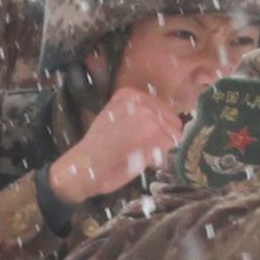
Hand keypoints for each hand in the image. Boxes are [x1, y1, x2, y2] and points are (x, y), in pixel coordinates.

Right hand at [48, 87, 186, 204]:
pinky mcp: (152, 132)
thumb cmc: (100, 148)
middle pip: (173, 121)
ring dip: (162, 148)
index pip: (163, 109)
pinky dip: (161, 157)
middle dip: (164, 138)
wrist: (84, 164)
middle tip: (143, 149)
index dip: (159, 128)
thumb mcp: (116, 119)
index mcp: (129, 94)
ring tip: (140, 153)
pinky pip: (171, 146)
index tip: (144, 139)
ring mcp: (147, 114)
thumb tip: (165, 122)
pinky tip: (142, 159)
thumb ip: (138, 115)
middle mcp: (139, 100)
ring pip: (174, 134)